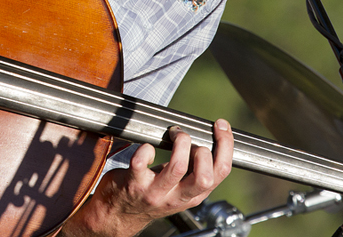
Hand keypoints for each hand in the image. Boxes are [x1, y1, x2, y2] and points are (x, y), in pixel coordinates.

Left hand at [60, 120, 233, 236]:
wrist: (117, 215)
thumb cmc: (149, 196)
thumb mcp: (179, 190)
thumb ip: (193, 172)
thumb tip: (206, 139)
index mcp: (193, 195)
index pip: (221, 172)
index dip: (225, 146)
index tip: (220, 127)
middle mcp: (177, 196)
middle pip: (205, 176)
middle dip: (202, 150)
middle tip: (189, 139)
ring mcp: (155, 191)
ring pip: (177, 167)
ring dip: (178, 143)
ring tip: (173, 134)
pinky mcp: (134, 183)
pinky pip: (141, 162)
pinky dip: (145, 149)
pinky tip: (146, 148)